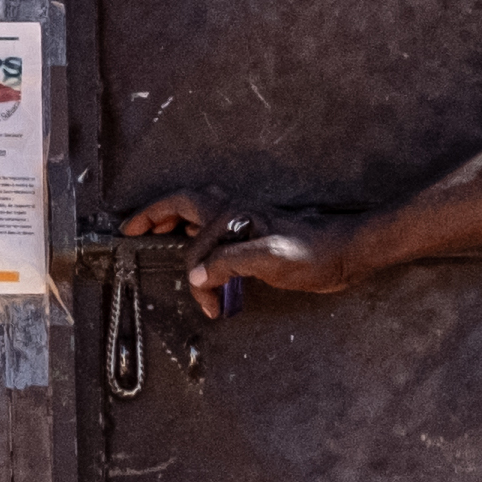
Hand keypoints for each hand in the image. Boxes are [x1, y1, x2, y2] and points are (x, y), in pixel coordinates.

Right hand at [117, 190, 368, 320]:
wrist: (345, 255)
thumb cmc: (313, 253)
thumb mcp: (269, 258)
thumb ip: (228, 263)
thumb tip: (196, 275)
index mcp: (233, 215)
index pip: (187, 222)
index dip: (164, 233)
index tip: (136, 237)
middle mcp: (235, 214)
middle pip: (185, 206)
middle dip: (158, 216)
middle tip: (137, 231)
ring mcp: (245, 225)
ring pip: (200, 219)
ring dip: (179, 230)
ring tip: (163, 245)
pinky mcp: (256, 240)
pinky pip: (217, 236)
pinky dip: (201, 247)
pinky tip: (203, 265)